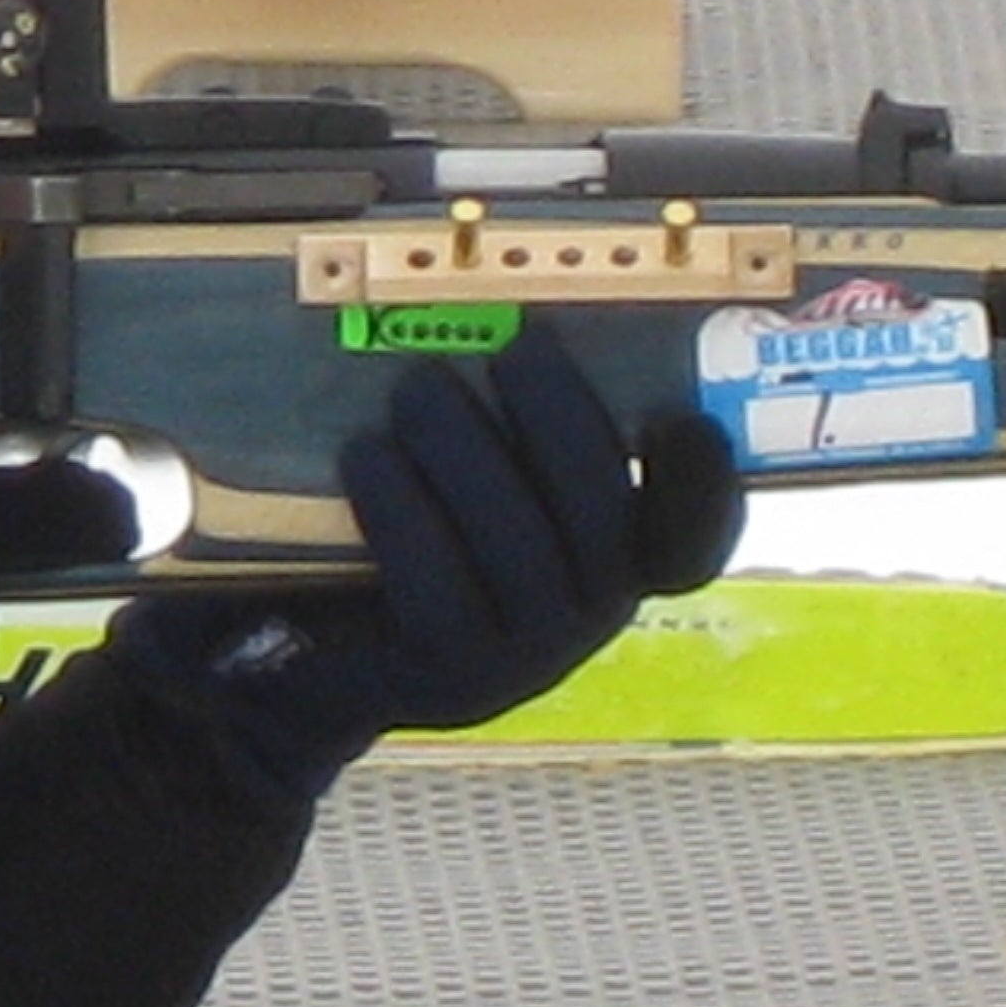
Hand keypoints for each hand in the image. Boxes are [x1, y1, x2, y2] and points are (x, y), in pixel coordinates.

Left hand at [113, 319, 743, 797]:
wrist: (305, 659)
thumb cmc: (398, 546)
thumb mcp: (464, 492)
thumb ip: (506, 438)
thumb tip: (506, 328)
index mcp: (609, 568)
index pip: (689, 540)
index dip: (700, 482)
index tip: (671, 414)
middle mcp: (585, 619)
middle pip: (603, 518)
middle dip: (562, 419)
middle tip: (515, 347)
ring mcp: (521, 658)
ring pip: (519, 546)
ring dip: (469, 452)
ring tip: (419, 388)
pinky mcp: (447, 678)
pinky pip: (437, 586)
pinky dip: (403, 510)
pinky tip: (367, 456)